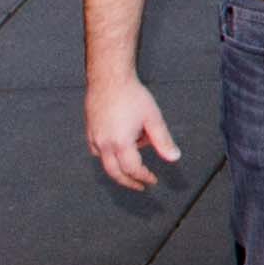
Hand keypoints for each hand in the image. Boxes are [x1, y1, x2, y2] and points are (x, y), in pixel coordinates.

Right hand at [86, 73, 181, 193]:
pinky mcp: (89, 131)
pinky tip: (121, 146)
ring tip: (137, 155)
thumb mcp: (153, 118)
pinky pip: (97, 151)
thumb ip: (163, 141)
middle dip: (129, 181)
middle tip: (141, 185)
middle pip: (115, 172)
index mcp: (120, 143)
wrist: (109, 79)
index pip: (132, 169)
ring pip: (105, 162)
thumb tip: (174, 158)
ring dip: (120, 166)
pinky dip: (109, 155)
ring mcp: (94, 138)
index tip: (152, 181)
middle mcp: (103, 144)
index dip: (143, 177)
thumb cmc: (132, 96)